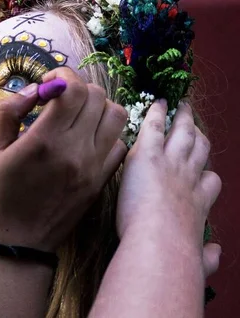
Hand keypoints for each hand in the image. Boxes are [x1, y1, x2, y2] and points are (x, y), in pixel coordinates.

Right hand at [0, 67, 127, 250]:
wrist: (15, 246)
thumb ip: (8, 113)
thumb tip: (32, 90)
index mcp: (44, 141)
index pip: (72, 89)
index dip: (62, 75)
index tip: (47, 81)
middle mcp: (75, 151)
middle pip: (97, 97)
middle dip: (78, 87)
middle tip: (59, 96)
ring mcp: (93, 168)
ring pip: (116, 117)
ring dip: (98, 107)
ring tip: (77, 115)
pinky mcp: (101, 182)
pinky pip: (120, 145)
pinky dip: (108, 133)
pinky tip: (87, 139)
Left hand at [117, 100, 220, 257]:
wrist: (161, 243)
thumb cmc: (176, 257)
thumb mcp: (198, 262)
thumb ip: (207, 258)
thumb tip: (216, 255)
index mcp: (199, 204)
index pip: (210, 183)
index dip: (207, 175)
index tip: (204, 173)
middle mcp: (190, 179)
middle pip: (200, 150)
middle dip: (199, 136)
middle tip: (195, 126)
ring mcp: (172, 163)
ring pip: (182, 133)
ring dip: (183, 118)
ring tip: (181, 107)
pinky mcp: (149, 155)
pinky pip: (155, 127)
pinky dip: (158, 114)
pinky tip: (158, 104)